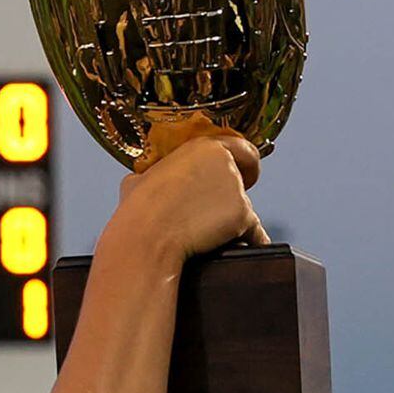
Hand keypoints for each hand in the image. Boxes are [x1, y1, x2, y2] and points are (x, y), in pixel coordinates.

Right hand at [110, 129, 267, 257]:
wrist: (148, 235)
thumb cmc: (140, 209)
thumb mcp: (139, 179)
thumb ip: (154, 174)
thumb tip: (145, 182)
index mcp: (204, 147)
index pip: (241, 149)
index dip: (242, 163)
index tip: (240, 174)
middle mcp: (225, 163)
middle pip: (243, 178)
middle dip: (236, 192)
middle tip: (221, 207)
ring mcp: (236, 189)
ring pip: (245, 206)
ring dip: (233, 218)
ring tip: (208, 231)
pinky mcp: (243, 215)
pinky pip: (254, 232)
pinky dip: (252, 241)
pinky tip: (244, 245)